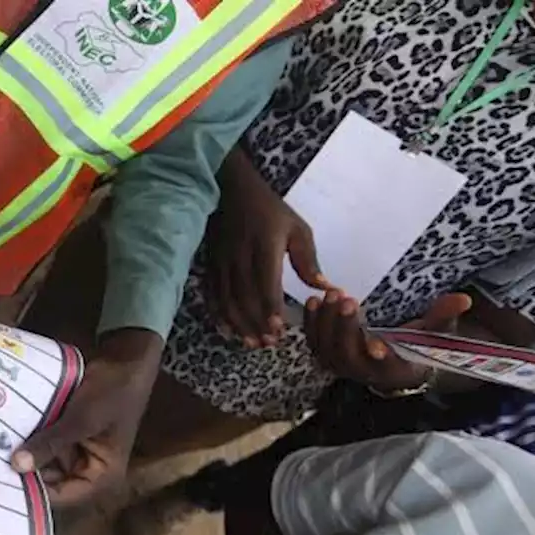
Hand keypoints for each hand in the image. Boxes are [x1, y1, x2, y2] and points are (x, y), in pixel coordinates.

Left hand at [10, 329, 161, 506]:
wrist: (125, 358)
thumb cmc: (113, 392)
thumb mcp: (82, 419)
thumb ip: (51, 443)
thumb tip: (16, 465)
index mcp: (101, 476)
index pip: (60, 496)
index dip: (30, 492)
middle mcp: (86, 468)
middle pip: (48, 479)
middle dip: (21, 470)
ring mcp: (74, 449)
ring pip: (41, 458)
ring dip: (20, 451)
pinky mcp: (64, 432)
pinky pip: (41, 439)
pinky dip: (26, 435)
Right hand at [207, 157, 330, 347]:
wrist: (230, 190)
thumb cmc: (269, 210)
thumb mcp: (297, 228)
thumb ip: (308, 260)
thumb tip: (324, 288)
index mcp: (264, 246)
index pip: (265, 283)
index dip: (270, 309)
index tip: (279, 330)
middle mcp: (239, 256)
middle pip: (245, 297)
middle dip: (256, 323)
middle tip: (268, 343)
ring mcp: (221, 262)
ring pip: (227, 299)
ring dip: (239, 324)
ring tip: (251, 342)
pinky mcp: (210, 264)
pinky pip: (212, 294)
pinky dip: (219, 314)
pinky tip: (228, 329)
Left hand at [303, 290, 471, 392]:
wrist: (394, 363)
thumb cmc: (417, 346)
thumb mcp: (434, 333)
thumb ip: (443, 316)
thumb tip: (464, 298)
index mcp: (391, 370)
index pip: (384, 366)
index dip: (380, 356)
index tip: (378, 343)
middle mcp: (362, 372)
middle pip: (347, 354)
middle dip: (345, 328)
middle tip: (348, 300)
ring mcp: (340, 365)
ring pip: (326, 348)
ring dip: (325, 322)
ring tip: (331, 295)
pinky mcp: (326, 355)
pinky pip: (314, 341)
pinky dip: (311, 323)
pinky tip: (313, 300)